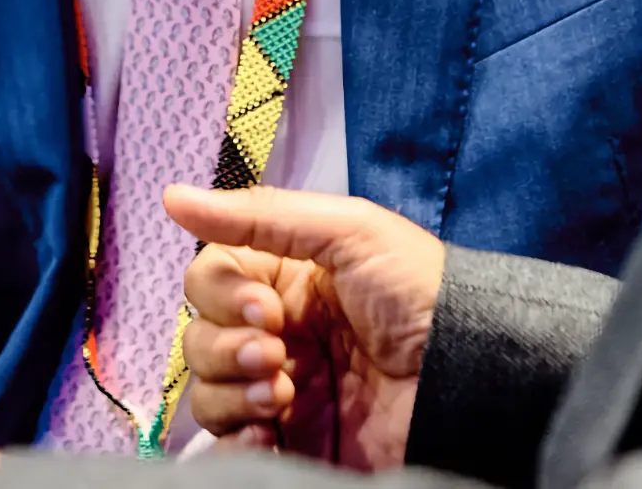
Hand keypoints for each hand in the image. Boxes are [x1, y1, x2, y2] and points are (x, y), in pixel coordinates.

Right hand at [167, 184, 445, 469]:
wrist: (468, 376)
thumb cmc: (419, 292)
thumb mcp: (349, 231)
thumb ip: (260, 216)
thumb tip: (174, 197)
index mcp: (286, 278)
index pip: (209, 279)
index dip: (221, 293)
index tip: (266, 306)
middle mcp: (277, 332)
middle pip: (199, 336)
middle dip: (227, 346)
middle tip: (276, 352)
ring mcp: (281, 389)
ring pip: (207, 391)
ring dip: (231, 392)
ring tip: (283, 395)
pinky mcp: (292, 440)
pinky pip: (228, 444)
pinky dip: (236, 441)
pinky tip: (270, 434)